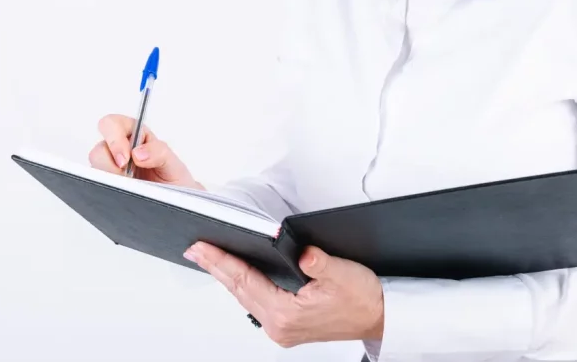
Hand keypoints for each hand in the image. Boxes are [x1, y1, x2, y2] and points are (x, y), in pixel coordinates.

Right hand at [90, 114, 203, 189]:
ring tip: (131, 186)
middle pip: (99, 149)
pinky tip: (125, 194)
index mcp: (134, 135)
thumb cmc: (174, 181)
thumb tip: (137, 153)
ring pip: (96, 170)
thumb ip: (159, 152)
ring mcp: (111, 169)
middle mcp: (119, 150)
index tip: (125, 159)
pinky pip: (98, 186)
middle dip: (109, 164)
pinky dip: (109, 191)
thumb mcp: (174, 164)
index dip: (114, 140)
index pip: (112, 124)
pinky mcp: (107, 186)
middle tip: (126, 176)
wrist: (176, 204)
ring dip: (111, 179)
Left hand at [183, 242, 383, 347]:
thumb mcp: (344, 274)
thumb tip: (304, 254)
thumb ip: (320, 263)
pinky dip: (243, 285)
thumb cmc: (364, 298)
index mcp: (287, 313)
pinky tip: (238, 273)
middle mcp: (279, 326)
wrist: (381, 317)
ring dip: (228, 276)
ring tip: (210, 257)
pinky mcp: (287, 326)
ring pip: (245, 297)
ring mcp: (282, 328)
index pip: (244, 281)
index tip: (202, 248)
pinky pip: (256, 302)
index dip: (221, 261)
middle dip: (216, 267)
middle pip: (239, 290)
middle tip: (195, 248)